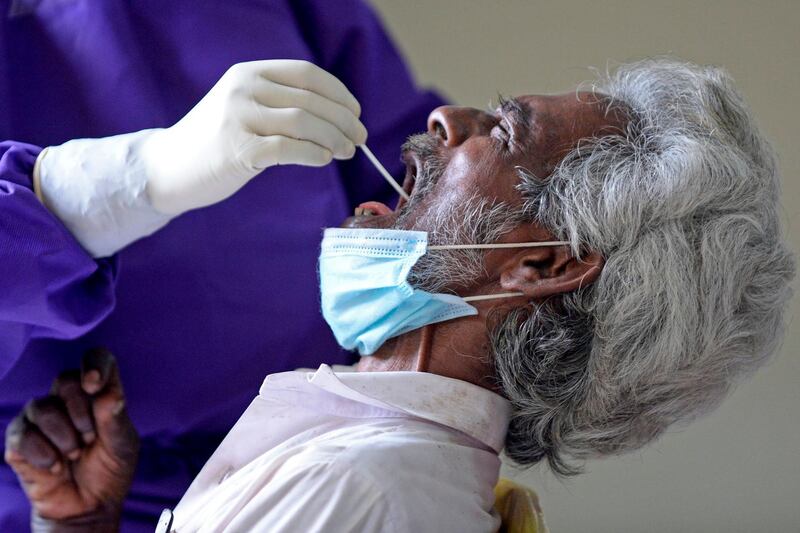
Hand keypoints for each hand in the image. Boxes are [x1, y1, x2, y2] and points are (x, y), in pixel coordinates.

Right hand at [5, 349, 138, 529]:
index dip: (93, 364)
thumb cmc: (110, 468)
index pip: (96, 358)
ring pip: (42, 406)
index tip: (95, 385)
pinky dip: (44, 454)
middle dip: (81, 412)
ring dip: (64, 435)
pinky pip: (23, 435)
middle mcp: (67, 399)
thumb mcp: (122, 445)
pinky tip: (57, 468)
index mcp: (98, 392)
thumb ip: (115, 419)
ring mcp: (40, 418)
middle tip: (91, 438)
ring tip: (76, 454)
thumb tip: (108, 394)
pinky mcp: (20, 441)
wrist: (89, 506)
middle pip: (65, 380)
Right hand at [141, 59, 367, 214]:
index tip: (356, 112)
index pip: (307, 74)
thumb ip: (280, 103)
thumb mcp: (244, 108)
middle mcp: (244, 89)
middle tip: (360, 138)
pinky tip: (324, 160)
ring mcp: (239, 118)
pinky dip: (314, 154)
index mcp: (249, 73)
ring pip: (304, 122)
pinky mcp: (238, 149)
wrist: (167, 167)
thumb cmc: (215, 142)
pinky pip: (289, 149)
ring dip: (335, 138)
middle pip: (311, 99)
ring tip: (348, 151)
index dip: (338, 93)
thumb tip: (337, 117)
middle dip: (344, 120)